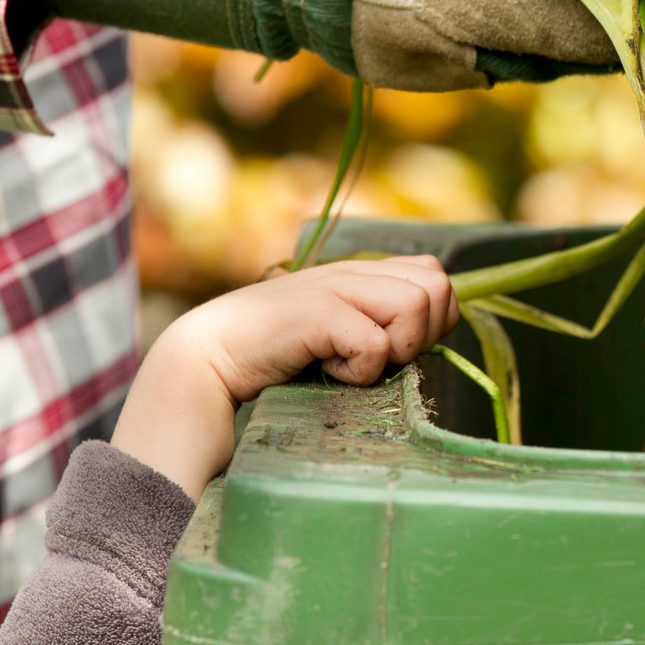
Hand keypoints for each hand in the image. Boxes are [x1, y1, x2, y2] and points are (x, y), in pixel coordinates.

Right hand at [111, 257, 457, 498]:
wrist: (206, 363)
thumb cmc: (277, 358)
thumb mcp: (337, 334)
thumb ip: (379, 321)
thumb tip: (437, 330)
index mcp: (362, 273)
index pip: (436, 276)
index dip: (435, 319)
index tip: (399, 350)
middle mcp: (353, 271)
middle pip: (437, 287)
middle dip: (423, 335)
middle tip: (378, 358)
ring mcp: (334, 286)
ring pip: (416, 307)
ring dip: (392, 351)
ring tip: (348, 364)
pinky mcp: (316, 311)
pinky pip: (375, 345)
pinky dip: (358, 372)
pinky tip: (325, 372)